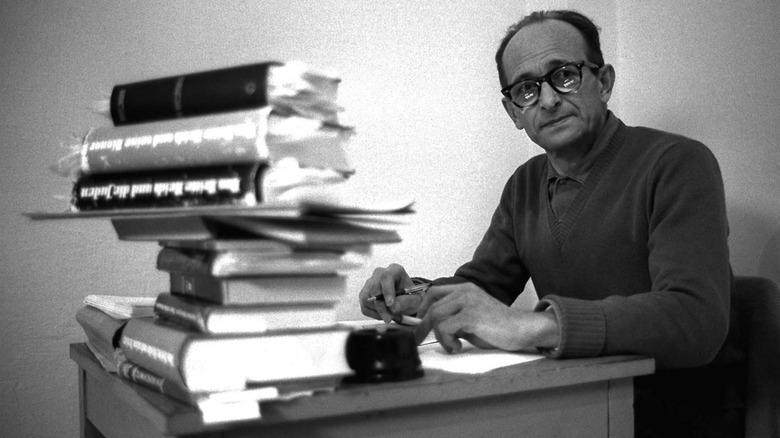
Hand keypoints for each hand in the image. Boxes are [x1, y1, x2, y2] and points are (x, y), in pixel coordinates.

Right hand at [358, 263, 423, 322]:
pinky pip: (365, 307)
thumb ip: (406, 302)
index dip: (387, 291)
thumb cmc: (410, 296)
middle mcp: (379, 274)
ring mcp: (369, 284)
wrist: (405, 300)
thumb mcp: (415, 299)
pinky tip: (384, 314)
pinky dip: (374, 315)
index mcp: (394, 270)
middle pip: (374, 289)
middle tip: (389, 318)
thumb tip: (393, 308)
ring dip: (379, 312)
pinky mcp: (364, 295)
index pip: (386, 277)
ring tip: (391, 316)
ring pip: (367, 299)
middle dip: (381, 306)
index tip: (390, 304)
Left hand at [414, 282, 559, 352]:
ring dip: (438, 336)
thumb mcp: (472, 319)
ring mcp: (468, 302)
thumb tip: (434, 328)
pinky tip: (458, 347)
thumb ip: (455, 318)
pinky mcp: (471, 316)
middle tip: (419, 339)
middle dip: (423, 325)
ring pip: (436, 316)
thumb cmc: (499, 328)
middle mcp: (465, 292)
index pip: (434, 292)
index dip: (423, 307)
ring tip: (451, 346)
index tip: (419, 321)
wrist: (522, 329)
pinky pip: (445, 328)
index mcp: (465, 289)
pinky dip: (446, 341)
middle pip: (432, 306)